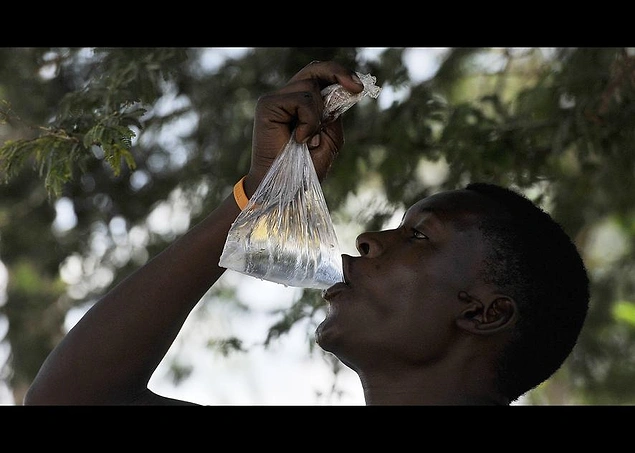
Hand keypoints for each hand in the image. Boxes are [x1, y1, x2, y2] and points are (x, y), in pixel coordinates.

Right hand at [245, 60, 363, 196]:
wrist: (284, 189)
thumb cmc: (304, 170)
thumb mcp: (330, 140)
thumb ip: (334, 115)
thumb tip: (341, 91)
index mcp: (300, 105)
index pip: (319, 77)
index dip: (339, 75)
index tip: (359, 88)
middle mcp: (287, 98)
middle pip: (314, 69)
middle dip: (338, 73)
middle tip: (356, 88)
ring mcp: (276, 100)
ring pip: (310, 86)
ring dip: (318, 114)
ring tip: (309, 139)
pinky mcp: (268, 105)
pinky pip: (302, 99)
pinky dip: (309, 120)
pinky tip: (300, 139)